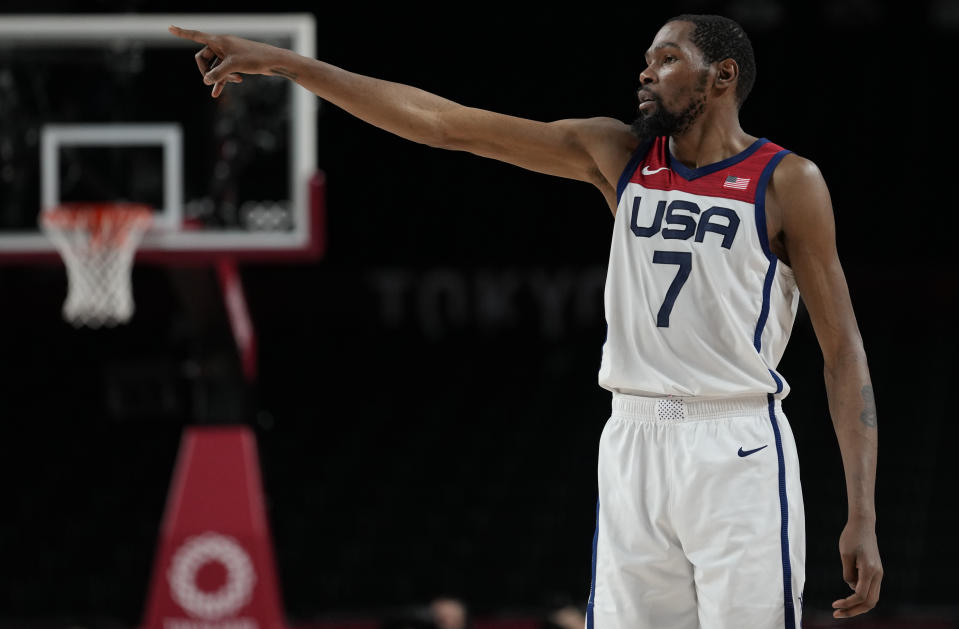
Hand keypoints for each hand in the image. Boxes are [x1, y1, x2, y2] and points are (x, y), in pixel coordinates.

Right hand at [168, 25, 289, 97]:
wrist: (273, 61)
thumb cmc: (254, 58)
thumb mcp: (233, 67)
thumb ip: (217, 74)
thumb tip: (206, 81)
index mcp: (219, 40)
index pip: (195, 35)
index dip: (182, 32)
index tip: (169, 27)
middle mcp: (222, 45)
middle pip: (203, 58)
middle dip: (206, 71)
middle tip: (211, 82)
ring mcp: (228, 54)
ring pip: (214, 67)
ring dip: (217, 79)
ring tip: (219, 90)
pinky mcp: (235, 63)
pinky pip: (222, 72)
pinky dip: (221, 81)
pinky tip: (218, 94)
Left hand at [832, 518, 881, 617]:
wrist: (863, 524)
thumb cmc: (851, 537)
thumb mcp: (845, 555)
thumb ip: (848, 574)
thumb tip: (851, 588)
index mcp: (870, 570)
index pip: (860, 595)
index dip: (847, 604)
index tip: (834, 605)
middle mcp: (878, 574)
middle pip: (870, 602)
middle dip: (854, 611)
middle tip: (836, 614)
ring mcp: (879, 574)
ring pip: (872, 598)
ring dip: (857, 606)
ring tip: (840, 609)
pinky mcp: (876, 572)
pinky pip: (870, 590)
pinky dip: (859, 598)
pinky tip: (847, 598)